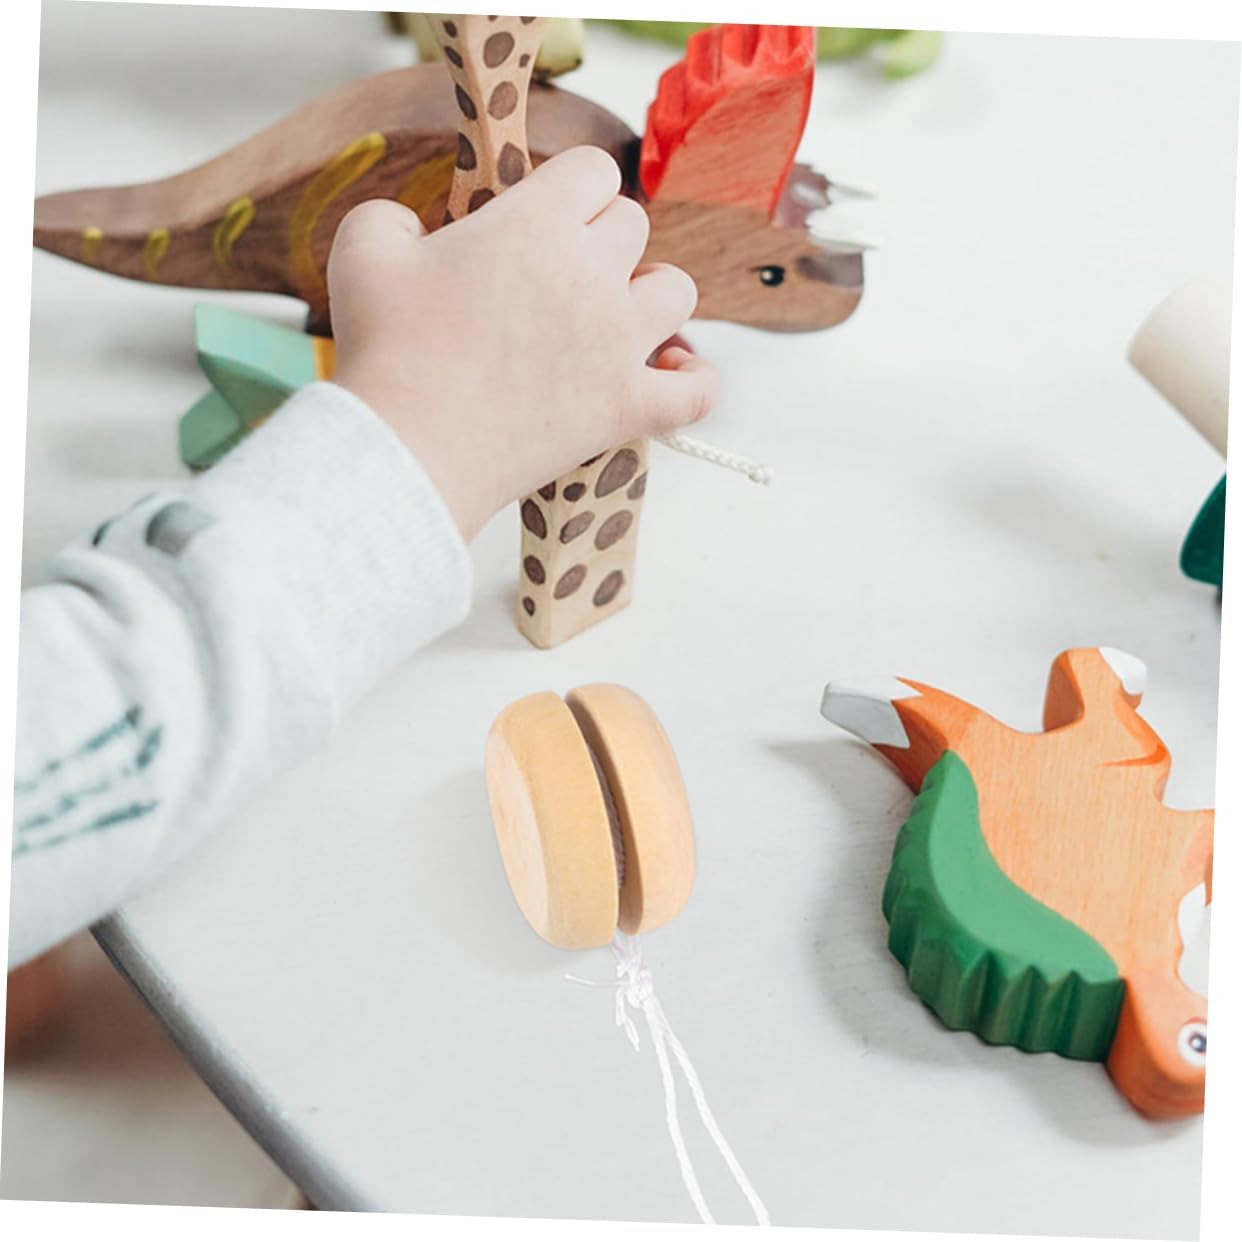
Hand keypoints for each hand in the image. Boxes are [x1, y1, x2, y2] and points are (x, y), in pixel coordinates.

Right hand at [327, 146, 717, 541]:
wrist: (408, 447)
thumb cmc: (387, 351)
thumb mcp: (364, 251)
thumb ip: (393, 216)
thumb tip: (414, 228)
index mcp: (536, 224)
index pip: (592, 170)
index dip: (570, 187)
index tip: (546, 214)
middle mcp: (592, 274)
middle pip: (632, 226)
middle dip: (599, 239)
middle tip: (558, 274)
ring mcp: (618, 344)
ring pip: (676, 292)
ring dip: (651, 295)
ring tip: (615, 314)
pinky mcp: (626, 408)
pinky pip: (697, 391)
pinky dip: (694, 380)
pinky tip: (671, 372)